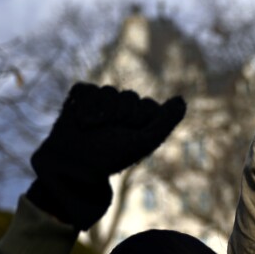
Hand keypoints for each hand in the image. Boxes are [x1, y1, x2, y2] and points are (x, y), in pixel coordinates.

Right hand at [27, 83, 185, 229]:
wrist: (73, 165)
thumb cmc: (111, 156)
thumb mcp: (144, 141)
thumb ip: (166, 121)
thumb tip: (182, 99)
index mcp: (141, 119)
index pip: (149, 106)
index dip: (139, 122)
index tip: (130, 137)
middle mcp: (123, 108)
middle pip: (130, 96)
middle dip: (120, 116)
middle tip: (108, 135)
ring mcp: (102, 100)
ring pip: (108, 90)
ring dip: (101, 113)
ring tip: (92, 130)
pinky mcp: (81, 95)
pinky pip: (87, 88)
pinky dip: (83, 105)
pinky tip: (80, 121)